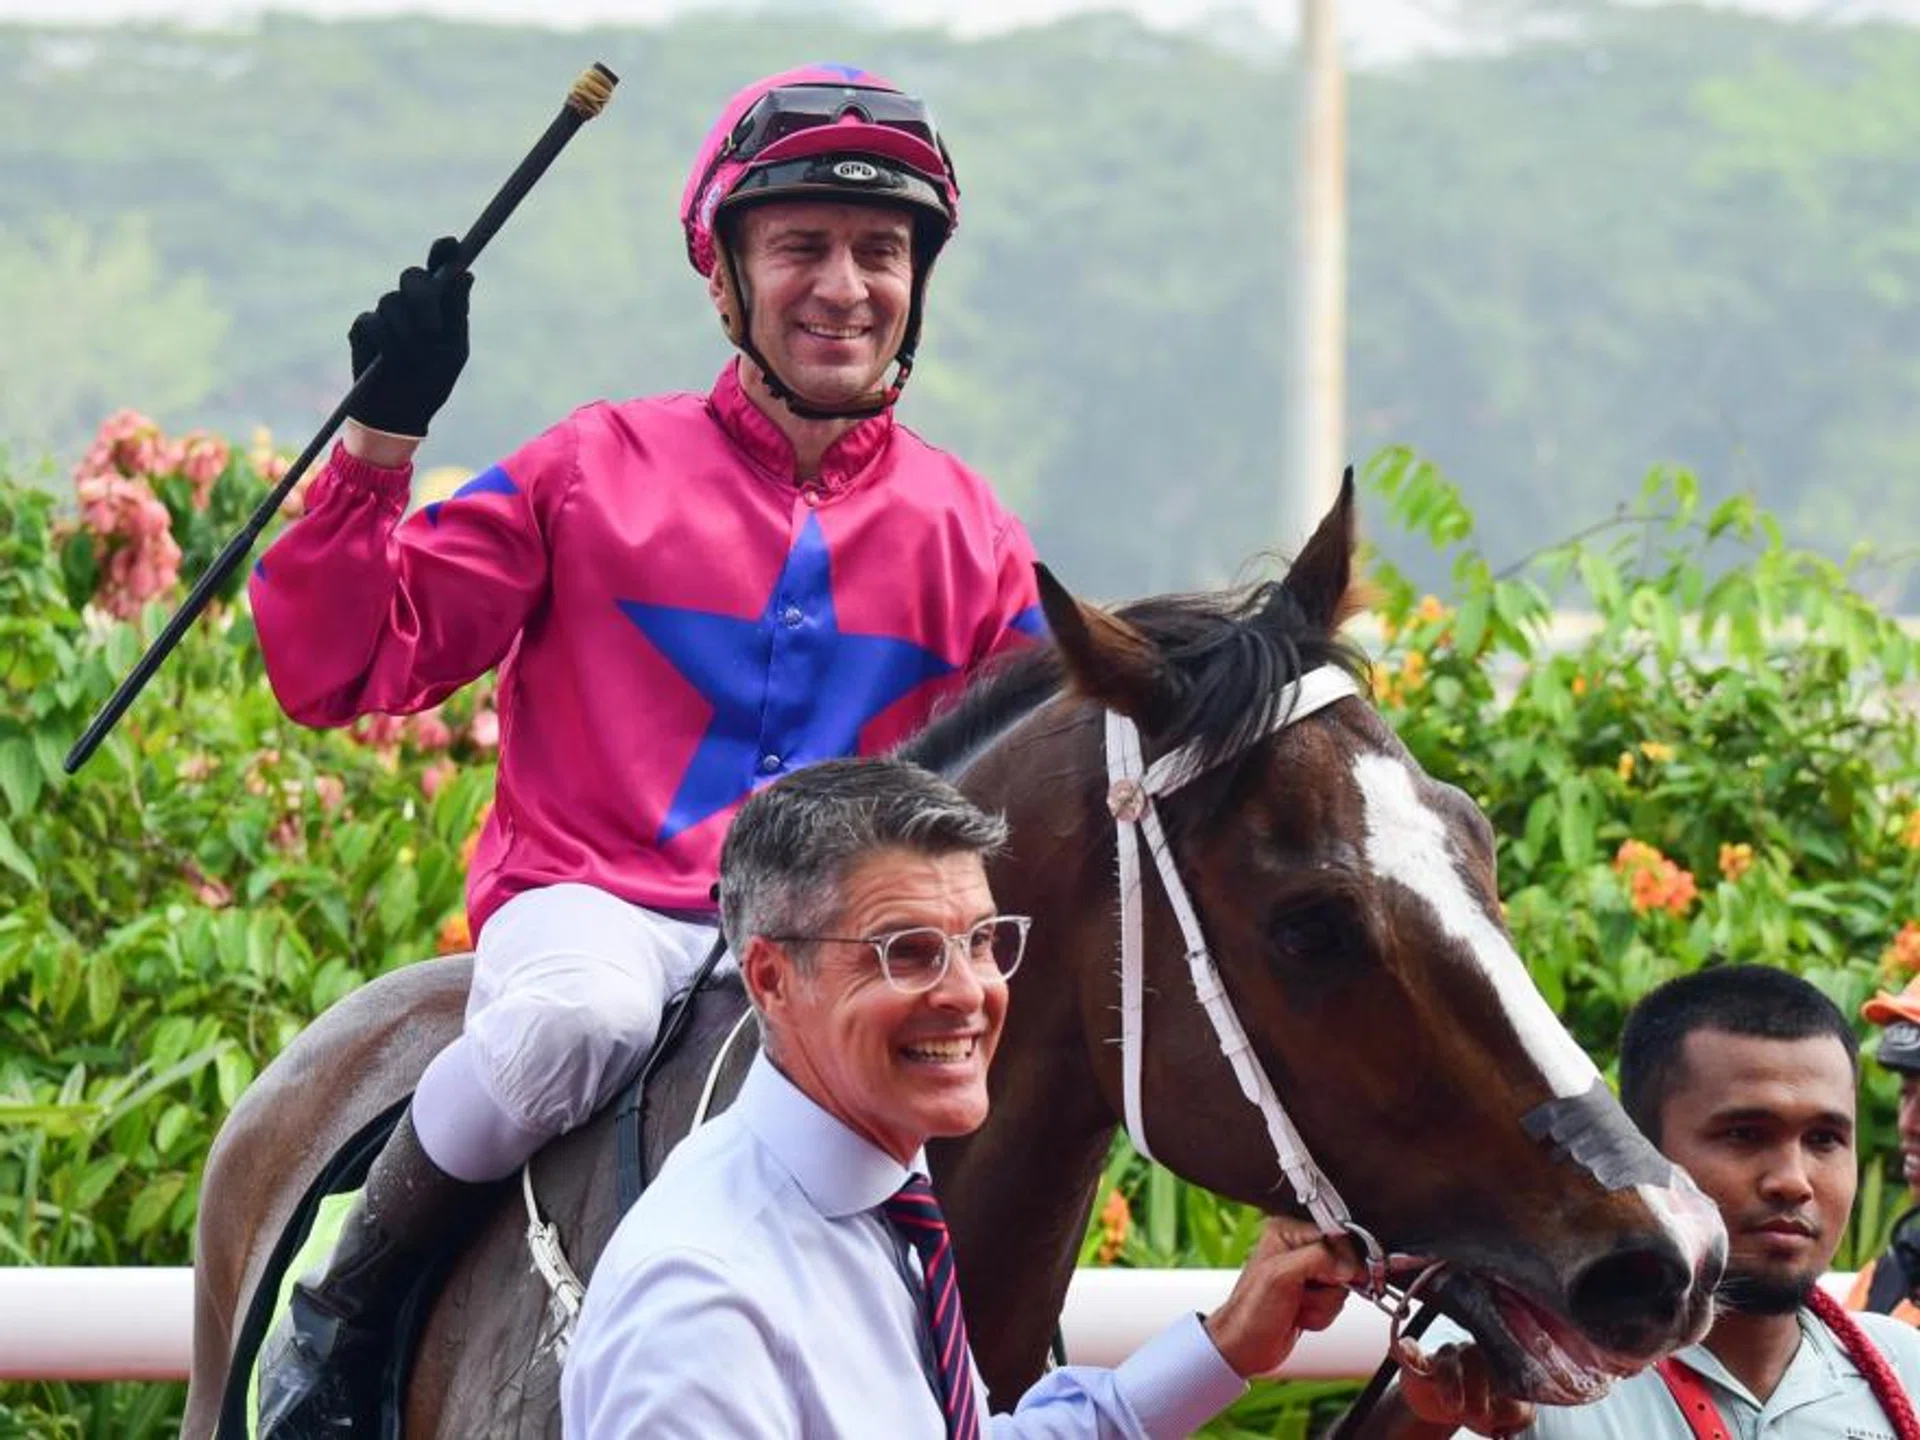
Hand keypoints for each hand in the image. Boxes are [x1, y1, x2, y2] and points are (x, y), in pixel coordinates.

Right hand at [345, 235, 472, 436]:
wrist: (401, 415)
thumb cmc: (432, 382)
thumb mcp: (454, 351)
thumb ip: (458, 313)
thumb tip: (466, 274)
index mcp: (438, 305)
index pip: (440, 268)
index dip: (443, 251)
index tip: (452, 244)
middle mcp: (410, 304)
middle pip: (412, 276)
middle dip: (423, 297)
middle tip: (433, 328)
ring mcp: (384, 314)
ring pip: (391, 301)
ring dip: (406, 333)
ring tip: (414, 359)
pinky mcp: (362, 329)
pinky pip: (372, 323)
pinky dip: (386, 344)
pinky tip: (391, 361)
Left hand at [1203, 1217, 1360, 1378]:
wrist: (1246, 1347)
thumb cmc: (1250, 1311)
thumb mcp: (1281, 1276)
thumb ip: (1318, 1259)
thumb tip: (1348, 1263)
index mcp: (1287, 1231)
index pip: (1335, 1234)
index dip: (1342, 1258)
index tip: (1336, 1276)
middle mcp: (1298, 1249)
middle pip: (1344, 1262)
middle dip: (1329, 1286)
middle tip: (1305, 1293)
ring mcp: (1306, 1274)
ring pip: (1342, 1286)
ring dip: (1323, 1304)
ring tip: (1299, 1307)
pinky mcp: (1313, 1295)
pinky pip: (1336, 1303)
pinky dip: (1322, 1315)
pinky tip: (1301, 1316)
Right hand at [1391, 1334, 1534, 1437]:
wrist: (1445, 1409)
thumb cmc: (1480, 1406)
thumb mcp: (1504, 1417)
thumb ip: (1521, 1413)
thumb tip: (1522, 1410)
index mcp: (1496, 1363)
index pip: (1504, 1366)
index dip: (1504, 1388)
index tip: (1502, 1413)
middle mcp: (1469, 1354)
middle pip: (1475, 1358)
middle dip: (1478, 1387)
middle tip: (1479, 1414)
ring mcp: (1442, 1357)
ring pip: (1446, 1359)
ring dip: (1450, 1382)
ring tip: (1453, 1406)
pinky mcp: (1415, 1361)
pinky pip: (1408, 1348)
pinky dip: (1404, 1350)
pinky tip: (1399, 1352)